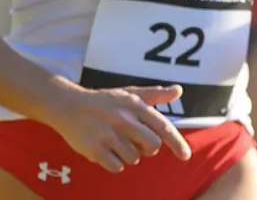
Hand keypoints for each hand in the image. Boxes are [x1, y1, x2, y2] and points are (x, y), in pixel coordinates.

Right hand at [47, 83, 190, 172]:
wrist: (68, 105)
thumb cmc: (105, 101)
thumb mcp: (130, 93)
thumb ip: (155, 94)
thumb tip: (179, 90)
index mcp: (136, 106)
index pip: (163, 127)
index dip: (177, 143)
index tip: (186, 156)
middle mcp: (124, 120)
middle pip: (152, 146)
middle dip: (148, 149)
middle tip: (137, 142)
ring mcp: (108, 135)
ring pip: (134, 158)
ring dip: (129, 155)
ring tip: (117, 142)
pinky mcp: (94, 149)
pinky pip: (116, 166)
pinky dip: (115, 163)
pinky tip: (107, 151)